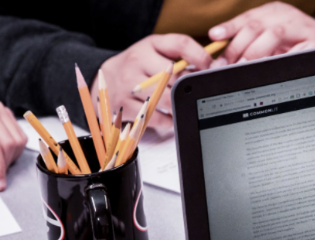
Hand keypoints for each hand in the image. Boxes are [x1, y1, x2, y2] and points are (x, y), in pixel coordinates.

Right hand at [93, 34, 213, 135]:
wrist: (104, 80)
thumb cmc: (136, 66)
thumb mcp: (154, 50)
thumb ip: (180, 54)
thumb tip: (210, 67)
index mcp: (149, 45)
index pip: (180, 44)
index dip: (200, 56)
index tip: (210, 68)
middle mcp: (137, 61)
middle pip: (175, 75)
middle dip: (189, 86)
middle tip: (194, 92)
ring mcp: (129, 84)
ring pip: (166, 98)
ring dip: (179, 104)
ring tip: (182, 105)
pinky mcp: (125, 105)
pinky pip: (155, 117)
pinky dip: (168, 120)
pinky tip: (170, 117)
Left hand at [209, 2, 314, 64]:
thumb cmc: (296, 49)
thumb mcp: (271, 43)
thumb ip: (249, 46)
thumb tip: (222, 61)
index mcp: (276, 13)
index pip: (249, 18)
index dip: (230, 27)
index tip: (214, 36)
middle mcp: (290, 16)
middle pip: (257, 26)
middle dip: (239, 47)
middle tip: (226, 66)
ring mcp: (305, 28)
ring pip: (274, 34)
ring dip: (256, 53)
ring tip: (244, 68)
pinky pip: (295, 51)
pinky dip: (280, 60)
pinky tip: (269, 69)